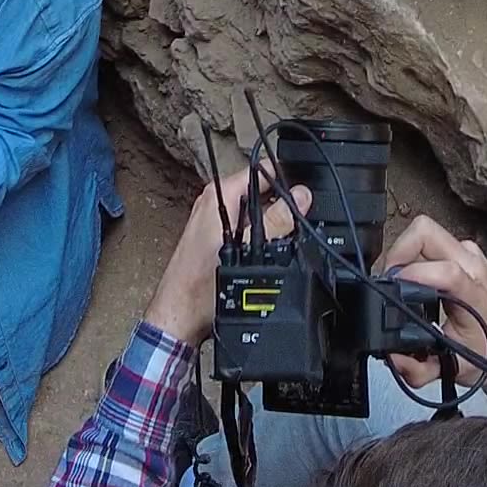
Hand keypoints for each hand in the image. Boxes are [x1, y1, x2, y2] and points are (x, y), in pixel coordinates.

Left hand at [141, 168, 307, 345]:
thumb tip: (300, 197)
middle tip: (298, 223)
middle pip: (262, 191)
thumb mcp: (248, 251)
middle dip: (282, 203)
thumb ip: (275, 221)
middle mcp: (216, 204)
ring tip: (283, 241)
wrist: (181, 316)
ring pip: (258, 212)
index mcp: (219, 196)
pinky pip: (249, 228)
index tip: (306, 194)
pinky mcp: (219, 239)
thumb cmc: (200, 289)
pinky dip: (262, 236)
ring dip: (274, 223)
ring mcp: (217, 222)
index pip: (261, 169)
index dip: (286, 178)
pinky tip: (267, 253)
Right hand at [375, 215, 486, 393]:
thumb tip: (392, 359)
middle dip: (397, 251)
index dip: (410, 273)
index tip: (391, 288)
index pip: (444, 270)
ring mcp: (471, 254)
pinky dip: (415, 255)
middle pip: (425, 232)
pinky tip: (415, 279)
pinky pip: (433, 241)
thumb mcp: (455, 368)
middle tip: (388, 279)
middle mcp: (473, 266)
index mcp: (474, 295)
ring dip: (405, 253)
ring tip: (398, 282)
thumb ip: (419, 369)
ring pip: (426, 232)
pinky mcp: (468, 251)